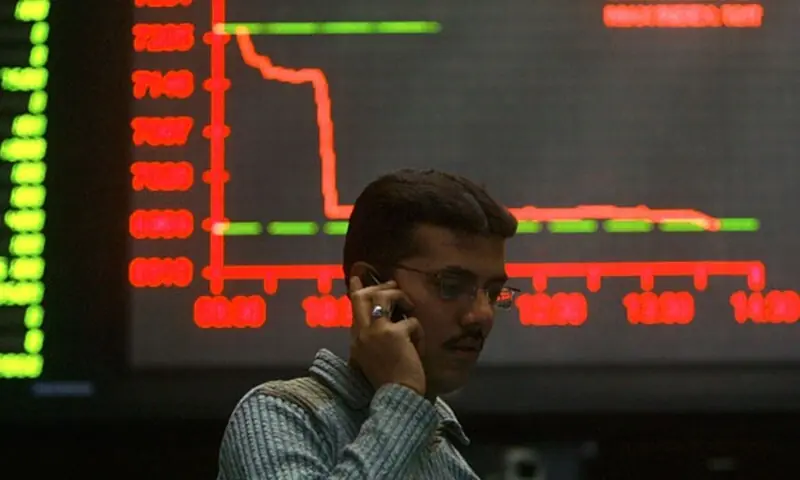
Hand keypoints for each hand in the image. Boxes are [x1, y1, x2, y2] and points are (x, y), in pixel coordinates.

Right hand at [348, 276, 425, 396]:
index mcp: (357, 339)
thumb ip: (372, 340)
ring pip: (382, 297)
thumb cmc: (389, 381)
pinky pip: (410, 320)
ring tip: (410, 308)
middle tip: (394, 287)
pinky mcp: (394, 334)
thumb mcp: (371, 359)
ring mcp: (376, 332)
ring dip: (400, 298)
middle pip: (363, 296)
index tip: (358, 277)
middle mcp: (362, 333)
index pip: (353, 307)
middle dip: (380, 287)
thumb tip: (384, 322)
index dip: (357, 290)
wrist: (397, 398)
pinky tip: (419, 348)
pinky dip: (418, 332)